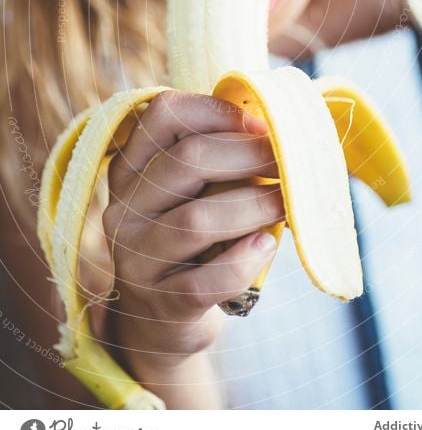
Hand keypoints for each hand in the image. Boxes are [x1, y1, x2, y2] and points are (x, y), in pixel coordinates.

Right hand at [101, 90, 281, 374]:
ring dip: (254, 206)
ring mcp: (136, 257)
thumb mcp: (190, 191)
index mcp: (132, 167)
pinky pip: (205, 280)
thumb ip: (218, 156)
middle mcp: (124, 207)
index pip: (163, 114)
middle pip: (186, 160)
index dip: (217, 111)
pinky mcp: (160, 302)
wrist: (162, 318)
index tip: (260, 125)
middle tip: (289, 162)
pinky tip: (265, 246)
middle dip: (249, 155)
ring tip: (286, 204)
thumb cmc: (192, 239)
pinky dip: (243, 261)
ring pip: (196, 220)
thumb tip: (282, 128)